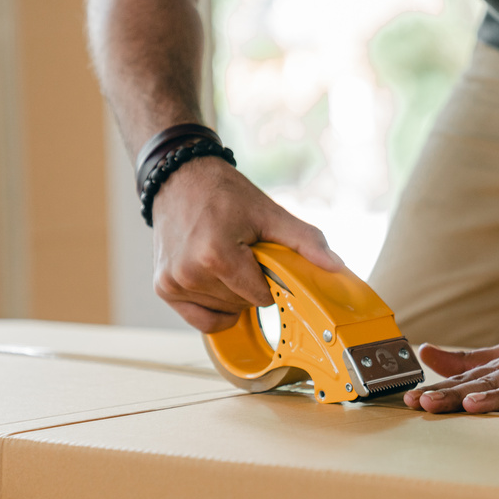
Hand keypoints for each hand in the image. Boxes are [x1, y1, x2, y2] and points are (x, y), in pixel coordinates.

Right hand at [151, 156, 342, 332]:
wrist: (179, 178)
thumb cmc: (223, 194)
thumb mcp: (269, 213)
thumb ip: (305, 240)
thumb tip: (335, 266)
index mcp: (216, 255)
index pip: (261, 296)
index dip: (269, 279)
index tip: (261, 257)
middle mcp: (190, 272)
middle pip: (242, 305)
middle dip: (250, 285)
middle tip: (241, 253)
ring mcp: (173, 282)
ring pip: (224, 312)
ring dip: (231, 294)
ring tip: (224, 259)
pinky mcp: (164, 288)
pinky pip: (201, 320)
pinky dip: (214, 307)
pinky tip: (215, 282)